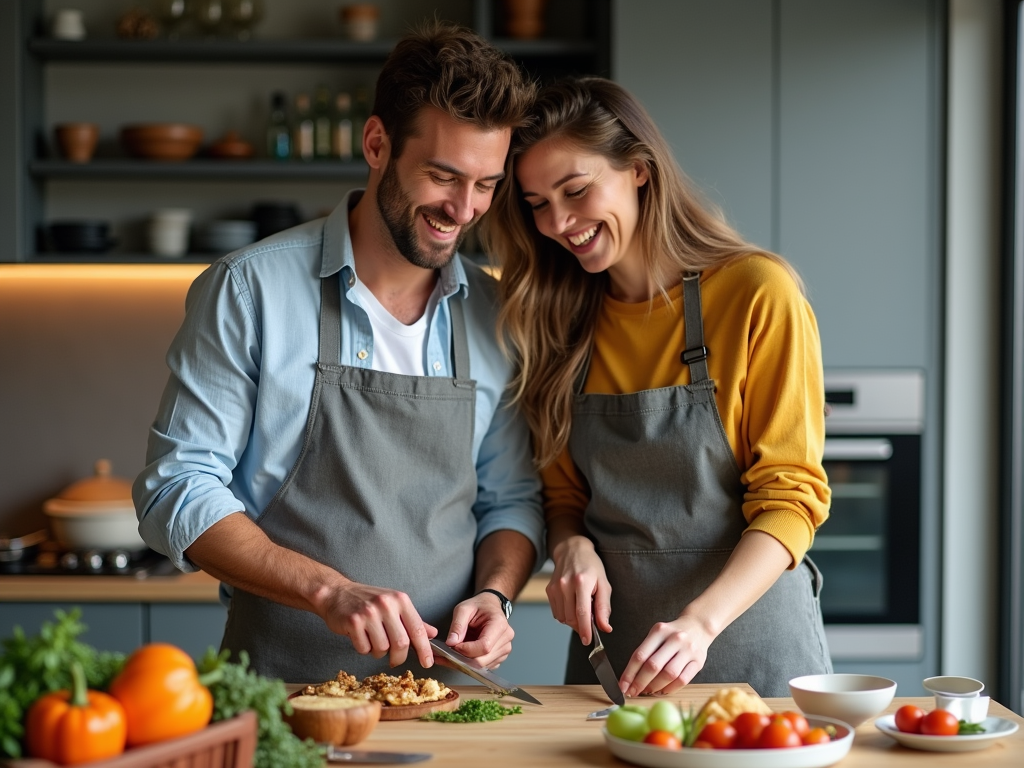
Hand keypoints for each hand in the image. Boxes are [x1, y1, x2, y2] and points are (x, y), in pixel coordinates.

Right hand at [319, 581, 437, 669]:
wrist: (337, 593)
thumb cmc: (367, 600)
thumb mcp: (394, 605)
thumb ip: (414, 621)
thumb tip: (433, 633)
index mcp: (400, 600)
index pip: (417, 629)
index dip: (425, 649)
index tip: (427, 662)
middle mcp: (386, 604)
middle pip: (401, 643)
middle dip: (399, 657)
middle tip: (394, 659)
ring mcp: (369, 613)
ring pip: (382, 649)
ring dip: (378, 652)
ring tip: (373, 640)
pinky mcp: (353, 622)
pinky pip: (364, 649)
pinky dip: (364, 649)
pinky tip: (361, 637)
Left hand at [445, 592, 513, 667]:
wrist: (489, 606)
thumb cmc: (479, 606)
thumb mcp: (464, 609)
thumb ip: (457, 625)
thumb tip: (451, 643)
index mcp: (499, 624)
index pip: (484, 646)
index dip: (467, 650)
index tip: (454, 645)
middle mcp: (505, 639)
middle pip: (483, 660)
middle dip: (463, 658)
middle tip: (450, 651)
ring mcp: (504, 649)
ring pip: (482, 666)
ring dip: (465, 663)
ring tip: (456, 651)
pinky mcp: (500, 657)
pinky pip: (484, 667)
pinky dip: (471, 665)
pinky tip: (464, 655)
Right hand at [545, 535, 611, 644]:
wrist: (572, 550)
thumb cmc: (591, 567)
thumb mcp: (604, 584)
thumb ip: (604, 608)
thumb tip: (605, 628)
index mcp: (581, 582)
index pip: (582, 612)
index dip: (585, 630)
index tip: (587, 640)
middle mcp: (565, 585)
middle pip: (571, 618)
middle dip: (581, 625)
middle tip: (590, 620)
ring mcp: (555, 588)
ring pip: (562, 618)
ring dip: (573, 621)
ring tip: (582, 609)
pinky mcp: (549, 590)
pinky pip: (557, 613)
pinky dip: (566, 615)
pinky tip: (572, 606)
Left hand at [619, 615, 713, 696]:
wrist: (698, 626)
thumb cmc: (671, 634)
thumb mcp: (657, 634)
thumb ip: (645, 652)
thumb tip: (630, 678)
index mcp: (659, 631)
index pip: (640, 655)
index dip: (629, 673)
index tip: (622, 686)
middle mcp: (675, 639)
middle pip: (654, 666)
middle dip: (640, 683)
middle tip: (633, 692)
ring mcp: (688, 650)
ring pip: (669, 674)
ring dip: (655, 687)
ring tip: (647, 691)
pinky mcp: (699, 662)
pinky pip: (683, 680)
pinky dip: (670, 689)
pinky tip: (662, 690)